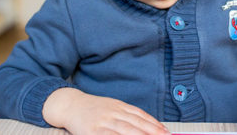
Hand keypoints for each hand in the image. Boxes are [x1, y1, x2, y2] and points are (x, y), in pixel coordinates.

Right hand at [43, 87, 170, 134]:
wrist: (71, 105)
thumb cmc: (93, 108)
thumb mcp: (112, 106)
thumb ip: (127, 114)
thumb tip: (146, 123)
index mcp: (119, 106)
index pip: (140, 115)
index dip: (154, 124)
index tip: (165, 131)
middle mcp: (113, 112)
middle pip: (136, 124)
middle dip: (152, 132)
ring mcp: (103, 122)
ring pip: (126, 131)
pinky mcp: (94, 131)